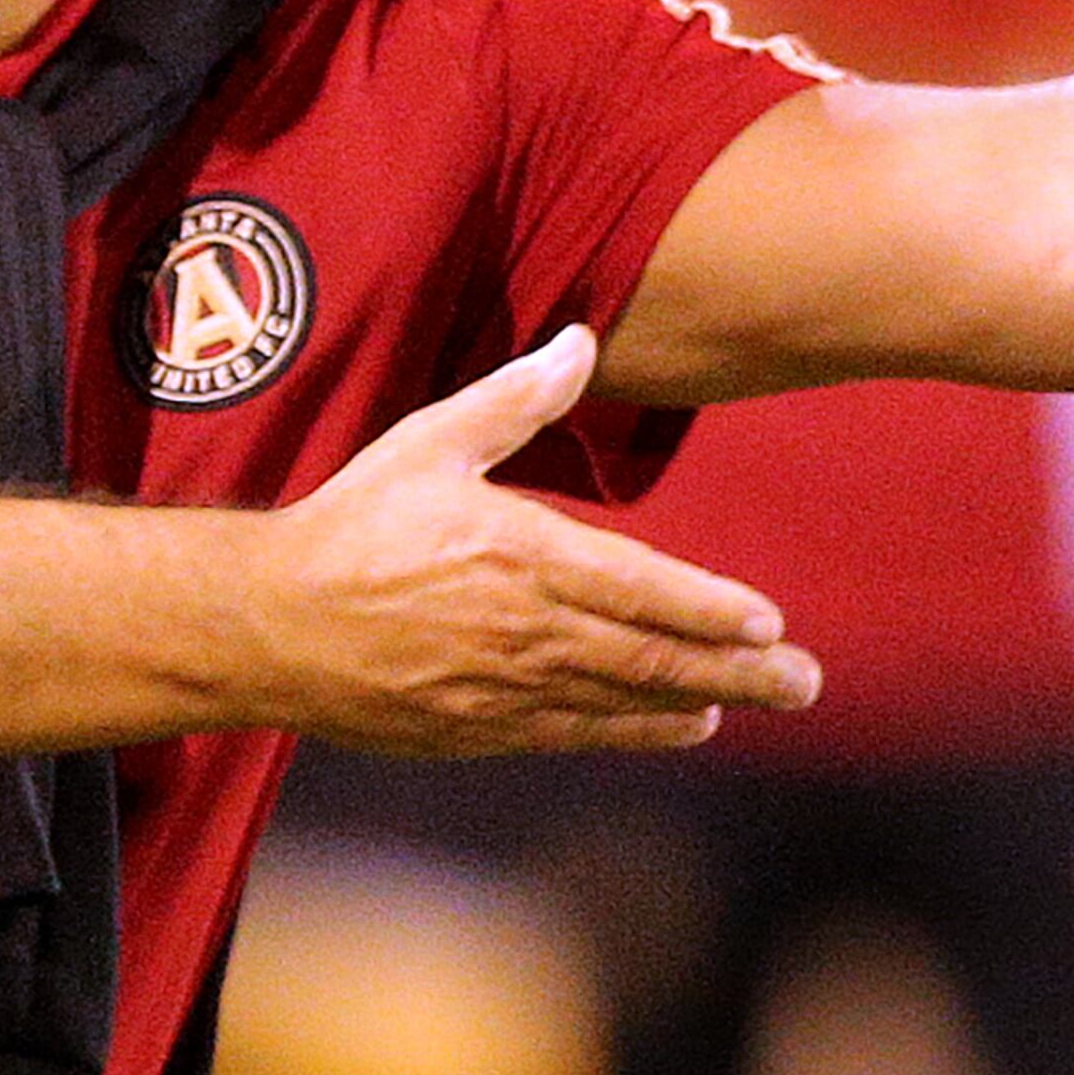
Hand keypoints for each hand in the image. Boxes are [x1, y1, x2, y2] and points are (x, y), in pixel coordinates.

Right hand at [251, 326, 823, 755]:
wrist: (267, 623)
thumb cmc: (352, 524)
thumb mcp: (430, 441)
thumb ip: (516, 398)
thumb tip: (582, 340)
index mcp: (520, 552)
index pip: (641, 588)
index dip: (711, 610)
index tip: (770, 621)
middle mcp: (524, 628)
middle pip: (651, 656)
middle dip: (739, 670)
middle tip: (806, 681)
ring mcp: (502, 687)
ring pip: (624, 700)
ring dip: (701, 702)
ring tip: (764, 701)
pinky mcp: (478, 729)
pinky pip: (576, 733)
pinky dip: (637, 732)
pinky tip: (685, 727)